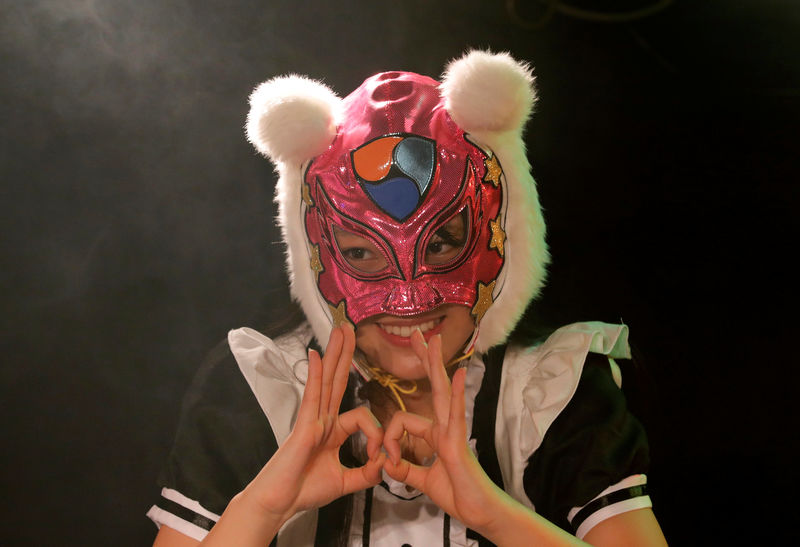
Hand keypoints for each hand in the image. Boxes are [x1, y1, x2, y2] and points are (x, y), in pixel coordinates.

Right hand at [245, 325, 384, 521]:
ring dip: (335, 353)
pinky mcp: (304, 425)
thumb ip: (365, 474)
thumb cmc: (304, 491)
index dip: (377, 435)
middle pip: (338, 380)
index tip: (378, 459)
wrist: (279, 504)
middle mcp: (322, 420)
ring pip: (328, 380)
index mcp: (332, 431)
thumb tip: (383, 463)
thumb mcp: (345, 482)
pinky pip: (313, 394)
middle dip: (345, 354)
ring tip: (340, 328)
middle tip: (350, 327)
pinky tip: (317, 354)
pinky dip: (316, 374)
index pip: (362, 417)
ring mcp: (312, 420)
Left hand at [382, 330, 506, 532]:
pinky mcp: (458, 441)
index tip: (388, 461)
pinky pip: (457, 413)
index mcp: (436, 434)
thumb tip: (388, 463)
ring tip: (434, 340)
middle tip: (418, 335)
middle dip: (425, 360)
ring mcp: (453, 431)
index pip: (403, 422)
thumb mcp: (423, 481)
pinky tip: (461, 373)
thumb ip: (406, 470)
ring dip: (436, 364)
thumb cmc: (459, 495)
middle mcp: (445, 426)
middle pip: (433, 386)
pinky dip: (459, 392)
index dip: (389, 440)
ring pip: (442, 391)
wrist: (480, 512)